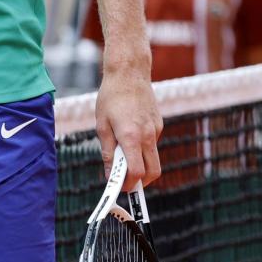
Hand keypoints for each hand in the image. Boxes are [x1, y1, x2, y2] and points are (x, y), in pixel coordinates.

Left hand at [95, 66, 161, 190]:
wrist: (129, 73)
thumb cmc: (110, 97)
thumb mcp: (102, 125)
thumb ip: (107, 152)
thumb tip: (110, 175)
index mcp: (130, 137)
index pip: (136, 172)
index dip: (128, 184)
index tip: (119, 188)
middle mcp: (147, 136)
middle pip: (153, 172)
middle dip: (141, 182)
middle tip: (126, 182)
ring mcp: (156, 130)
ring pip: (155, 159)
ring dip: (143, 166)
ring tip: (124, 159)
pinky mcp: (159, 125)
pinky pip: (153, 144)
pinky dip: (143, 150)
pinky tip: (130, 138)